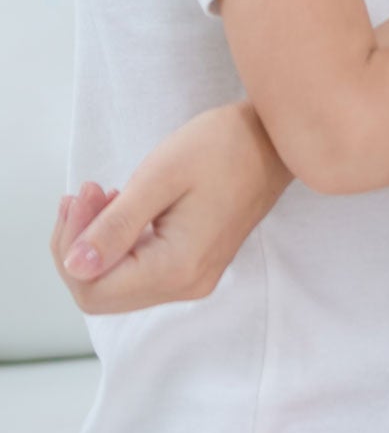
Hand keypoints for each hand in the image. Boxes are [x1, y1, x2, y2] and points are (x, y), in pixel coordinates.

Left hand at [51, 102, 291, 311]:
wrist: (273, 139)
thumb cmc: (223, 147)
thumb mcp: (159, 177)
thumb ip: (115, 226)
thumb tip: (75, 267)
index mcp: (178, 267)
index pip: (93, 288)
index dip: (71, 247)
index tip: (84, 195)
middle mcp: (187, 284)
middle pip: (101, 293)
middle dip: (77, 245)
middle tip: (87, 192)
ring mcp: (192, 277)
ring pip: (116, 284)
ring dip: (95, 242)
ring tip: (100, 193)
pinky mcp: (193, 264)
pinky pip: (137, 271)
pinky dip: (117, 242)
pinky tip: (118, 206)